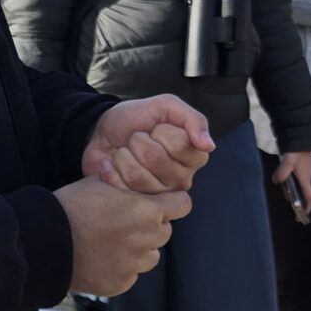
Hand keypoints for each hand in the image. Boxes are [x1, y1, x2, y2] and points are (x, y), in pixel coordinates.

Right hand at [57, 178, 190, 295]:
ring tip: (112, 242)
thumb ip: (128, 182)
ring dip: (139, 249)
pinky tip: (101, 258)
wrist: (43, 243)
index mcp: (146, 210)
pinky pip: (131, 274)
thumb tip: (139, 174)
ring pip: (151, 255)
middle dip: (151, 225)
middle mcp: (146, 238)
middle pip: (165, 231)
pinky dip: (121, 268)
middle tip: (125, 222)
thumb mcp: (101, 182)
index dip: (172, 202)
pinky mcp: (121, 283)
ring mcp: (134, 264)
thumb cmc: (70, 207)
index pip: (182, 205)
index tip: (162, 203)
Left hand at [85, 95, 215, 192]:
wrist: (102, 132)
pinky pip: (121, 187)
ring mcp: (159, 194)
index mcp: (194, 156)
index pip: (181, 144)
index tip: (156, 128)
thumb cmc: (137, 119)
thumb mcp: (166, 106)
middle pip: (156, 159)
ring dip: (123, 155)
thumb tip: (208, 145)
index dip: (162, 132)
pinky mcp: (136, 203)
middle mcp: (181, 178)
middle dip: (139, 141)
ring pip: (137, 175)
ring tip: (124, 152)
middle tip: (136, 139)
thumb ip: (193, 120)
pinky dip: (110, 170)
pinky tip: (112, 165)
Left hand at [273, 150, 310, 216]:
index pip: (310, 197)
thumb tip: (277, 181)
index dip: (307, 208)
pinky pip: (298, 180)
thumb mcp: (288, 161)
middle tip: (291, 207)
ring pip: (301, 186)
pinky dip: (293, 185)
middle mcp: (307, 177)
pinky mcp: (302, 166)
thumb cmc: (296, 150)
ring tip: (286, 195)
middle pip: (305, 193)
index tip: (302, 216)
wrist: (300, 136)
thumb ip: (282, 171)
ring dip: (295, 192)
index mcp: (305, 179)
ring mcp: (305, 171)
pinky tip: (284, 182)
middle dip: (299, 202)